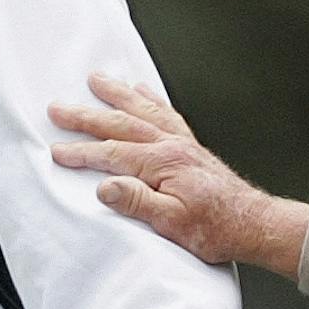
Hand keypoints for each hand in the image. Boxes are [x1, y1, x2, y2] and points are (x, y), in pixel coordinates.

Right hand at [50, 72, 308, 275]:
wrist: (252, 223)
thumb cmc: (215, 228)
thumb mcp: (171, 223)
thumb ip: (137, 202)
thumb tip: (104, 187)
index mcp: (163, 164)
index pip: (112, 154)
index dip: (82, 153)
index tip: (56, 151)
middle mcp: (171, 146)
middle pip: (121, 124)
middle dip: (86, 116)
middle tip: (58, 108)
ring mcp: (182, 143)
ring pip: (142, 111)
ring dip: (117, 95)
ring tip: (96, 80)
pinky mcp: (191, 147)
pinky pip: (166, 114)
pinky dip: (151, 100)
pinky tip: (142, 91)